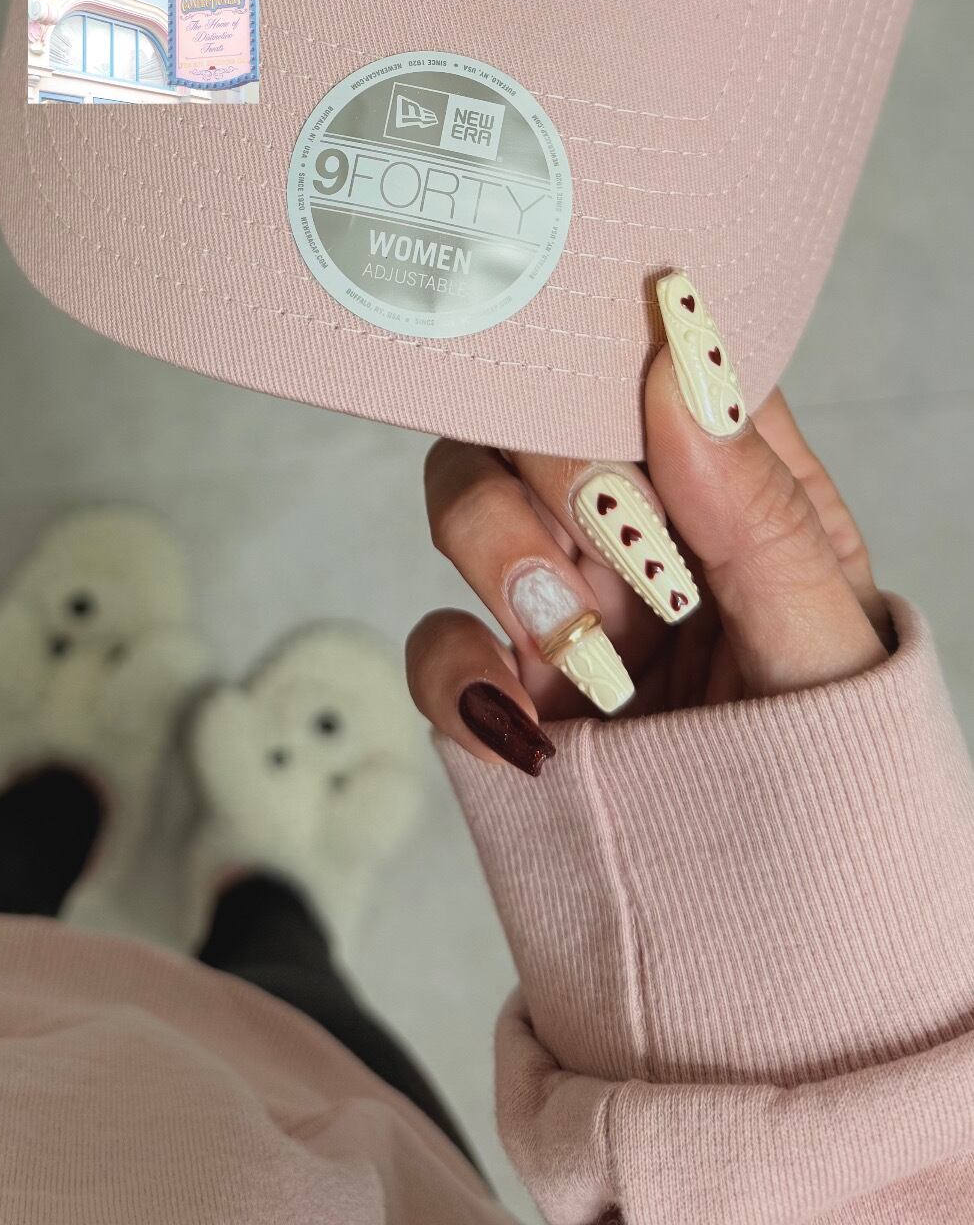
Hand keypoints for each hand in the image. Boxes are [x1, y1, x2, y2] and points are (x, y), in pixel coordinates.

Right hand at [407, 273, 892, 775]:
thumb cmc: (839, 760)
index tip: (603, 383)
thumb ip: (756, 504)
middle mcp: (634, 519)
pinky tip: (522, 724)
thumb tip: (681, 362)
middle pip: (535, 412)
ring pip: (465, 497)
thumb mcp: (825, 635)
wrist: (783, 921)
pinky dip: (457, 674)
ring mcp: (561, 596)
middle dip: (556, 472)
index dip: (611, 353)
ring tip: (572, 644)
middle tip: (615, 551)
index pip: (650, 358)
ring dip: (498, 554)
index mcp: (728, 477)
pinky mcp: (506, 681)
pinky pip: (435, 641)